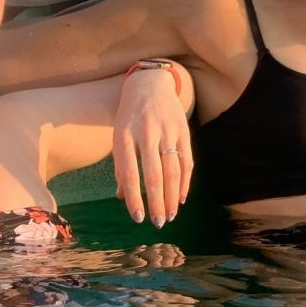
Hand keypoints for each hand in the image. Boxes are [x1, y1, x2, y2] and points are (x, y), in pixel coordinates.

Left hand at [113, 65, 193, 226]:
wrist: (150, 83)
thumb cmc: (129, 116)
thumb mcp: (118, 136)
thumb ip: (121, 166)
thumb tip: (123, 197)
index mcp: (124, 136)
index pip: (129, 174)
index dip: (134, 198)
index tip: (138, 218)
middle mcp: (146, 133)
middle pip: (153, 175)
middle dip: (157, 202)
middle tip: (158, 223)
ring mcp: (167, 131)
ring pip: (172, 170)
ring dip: (173, 197)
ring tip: (171, 215)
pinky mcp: (183, 130)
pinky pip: (186, 161)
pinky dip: (185, 182)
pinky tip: (182, 198)